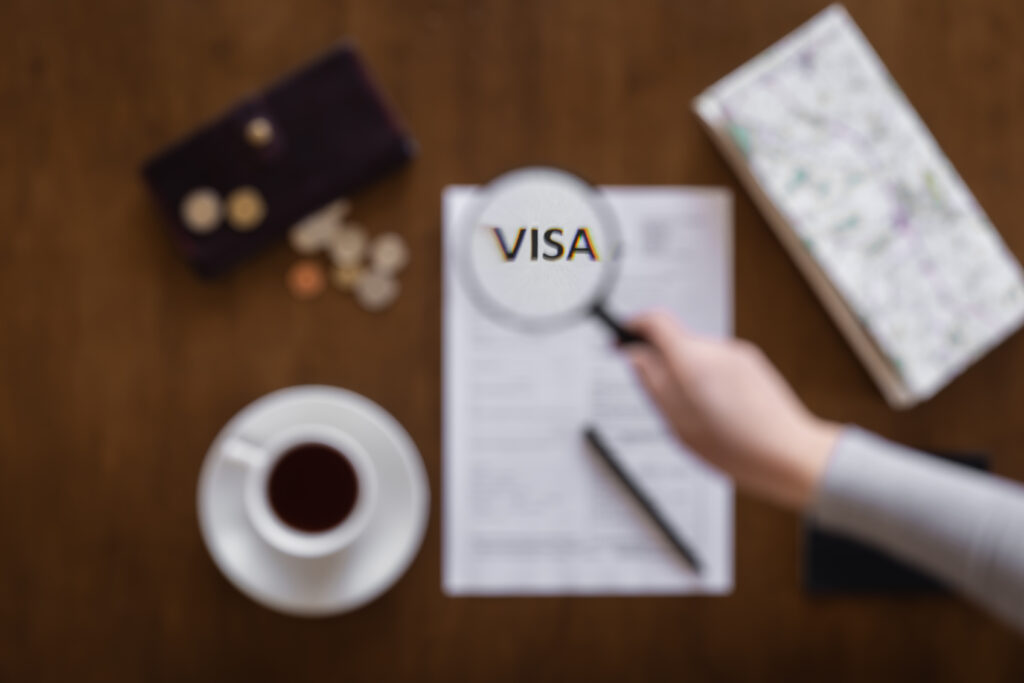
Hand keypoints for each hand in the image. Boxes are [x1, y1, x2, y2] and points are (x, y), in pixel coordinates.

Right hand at [625, 311, 839, 509]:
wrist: (788, 453)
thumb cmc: (735, 446)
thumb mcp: (677, 422)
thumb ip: (652, 383)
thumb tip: (633, 355)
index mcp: (692, 360)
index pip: (655, 320)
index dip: (632, 326)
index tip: (621, 339)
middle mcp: (715, 349)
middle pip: (675, 340)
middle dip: (661, 363)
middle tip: (663, 400)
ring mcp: (736, 353)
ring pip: (695, 354)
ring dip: (687, 375)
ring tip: (698, 414)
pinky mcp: (751, 362)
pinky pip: (716, 363)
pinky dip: (708, 380)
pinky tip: (719, 411)